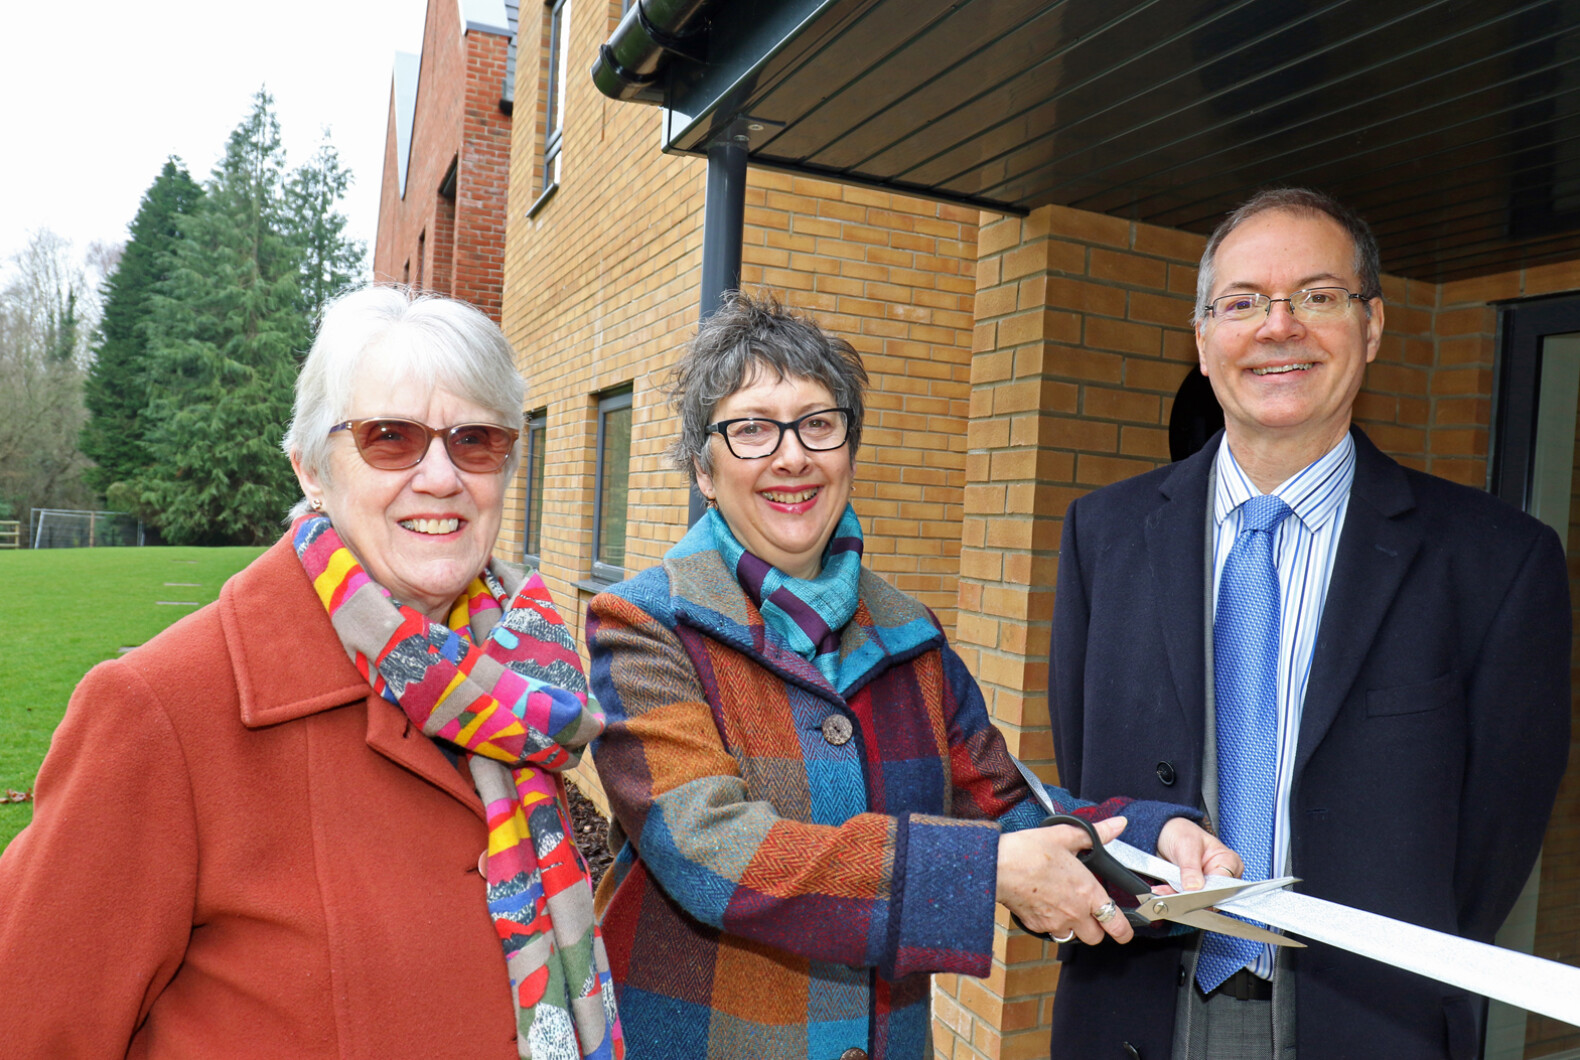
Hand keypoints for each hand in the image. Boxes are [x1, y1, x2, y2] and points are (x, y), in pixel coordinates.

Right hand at [997, 816, 1134, 945]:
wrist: (996, 866)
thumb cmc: (1028, 851)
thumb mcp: (1065, 836)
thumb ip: (1096, 834)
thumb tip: (1117, 825)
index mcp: (1087, 892)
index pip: (1116, 924)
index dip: (1124, 931)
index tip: (1124, 931)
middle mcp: (1075, 913)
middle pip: (1095, 938)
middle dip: (1096, 928)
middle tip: (1089, 913)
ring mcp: (1054, 923)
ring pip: (1072, 936)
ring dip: (1073, 928)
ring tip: (1064, 907)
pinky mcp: (1036, 925)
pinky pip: (1050, 932)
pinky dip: (1051, 923)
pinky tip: (1044, 903)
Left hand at [1156, 817, 1242, 892]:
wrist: (1166, 832)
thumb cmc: (1182, 832)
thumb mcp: (1186, 845)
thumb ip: (1190, 867)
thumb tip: (1194, 887)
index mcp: (1229, 861)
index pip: (1225, 884)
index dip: (1208, 891)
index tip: (1192, 891)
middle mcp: (1223, 874)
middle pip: (1213, 895)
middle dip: (1191, 895)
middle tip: (1174, 892)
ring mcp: (1209, 883)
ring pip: (1197, 899)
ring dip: (1179, 895)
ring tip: (1164, 889)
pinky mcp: (1195, 889)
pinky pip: (1185, 898)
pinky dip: (1173, 894)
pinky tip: (1163, 890)